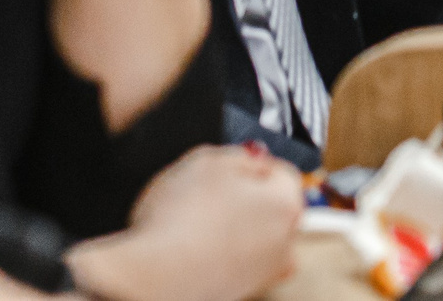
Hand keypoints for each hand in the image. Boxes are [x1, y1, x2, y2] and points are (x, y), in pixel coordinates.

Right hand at [69, 145, 305, 300]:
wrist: (156, 275)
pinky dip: (218, 252)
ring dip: (230, 226)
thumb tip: (251, 159)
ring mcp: (263, 272)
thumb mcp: (206, 159)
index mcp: (286, 204)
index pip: (280, 171)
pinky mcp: (238, 291)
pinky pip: (234, 260)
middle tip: (208, 193)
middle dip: (243, 197)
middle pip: (269, 207)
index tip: (228, 167)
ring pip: (251, 235)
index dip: (249, 165)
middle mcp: (284, 243)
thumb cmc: (179, 223)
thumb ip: (239, 155)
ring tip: (194, 221)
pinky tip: (192, 244)